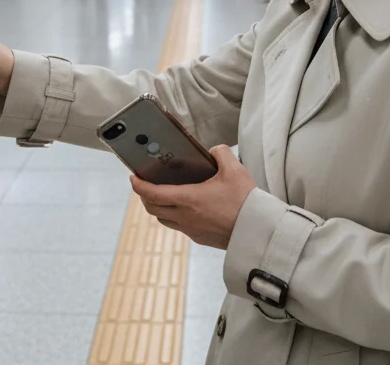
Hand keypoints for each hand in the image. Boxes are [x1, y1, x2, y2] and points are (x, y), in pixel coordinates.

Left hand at [130, 146, 257, 248]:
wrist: (257, 232)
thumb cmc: (245, 202)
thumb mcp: (235, 170)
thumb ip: (221, 153)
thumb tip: (213, 151)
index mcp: (188, 199)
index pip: (153, 193)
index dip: (139, 185)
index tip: (133, 178)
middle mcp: (185, 217)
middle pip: (152, 208)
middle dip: (144, 196)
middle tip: (145, 185)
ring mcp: (191, 230)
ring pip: (164, 220)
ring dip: (158, 208)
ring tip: (163, 196)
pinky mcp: (200, 238)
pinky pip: (179, 227)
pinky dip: (175, 216)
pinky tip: (186, 208)